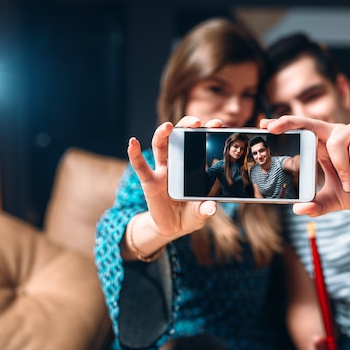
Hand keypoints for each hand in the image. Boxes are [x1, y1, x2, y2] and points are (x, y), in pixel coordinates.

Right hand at [127, 117, 222, 239]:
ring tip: (168, 126)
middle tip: (197, 121)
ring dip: (163, 134)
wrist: (173, 228)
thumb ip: (206, 209)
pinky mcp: (149, 181)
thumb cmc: (191, 215)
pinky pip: (140, 165)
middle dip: (187, 126)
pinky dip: (134, 153)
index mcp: (194, 166)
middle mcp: (178, 163)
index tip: (217, 124)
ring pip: (161, 146)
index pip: (201, 144)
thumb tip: (211, 208)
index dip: (207, 132)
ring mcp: (163, 171)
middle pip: (180, 138)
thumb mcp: (201, 213)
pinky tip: (132, 143)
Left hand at [261, 116, 349, 216]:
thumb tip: (298, 209)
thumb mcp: (337, 200)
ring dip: (343, 168)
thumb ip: (318, 204)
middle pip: (310, 123)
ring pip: (337, 142)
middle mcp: (335, 135)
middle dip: (289, 123)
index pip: (301, 133)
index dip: (284, 127)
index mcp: (323, 147)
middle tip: (272, 128)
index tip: (264, 127)